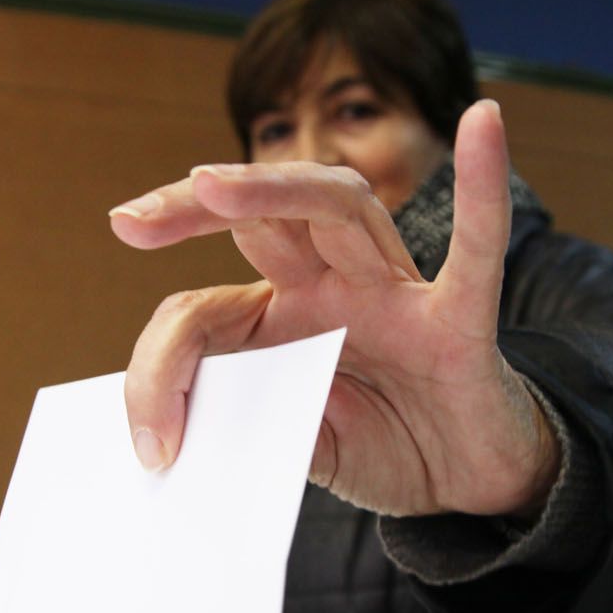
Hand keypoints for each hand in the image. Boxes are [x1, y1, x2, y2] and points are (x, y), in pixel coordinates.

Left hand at [109, 100, 559, 518]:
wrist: (466, 490)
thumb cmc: (386, 452)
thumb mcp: (297, 448)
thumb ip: (248, 426)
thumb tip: (176, 439)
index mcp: (285, 317)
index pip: (206, 312)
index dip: (163, 371)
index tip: (151, 444)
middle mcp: (335, 287)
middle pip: (261, 219)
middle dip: (190, 208)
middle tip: (129, 222)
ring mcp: (396, 295)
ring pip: (337, 207)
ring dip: (271, 190)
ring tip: (207, 184)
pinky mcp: (460, 321)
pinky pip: (476, 251)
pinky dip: (482, 188)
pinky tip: (482, 122)